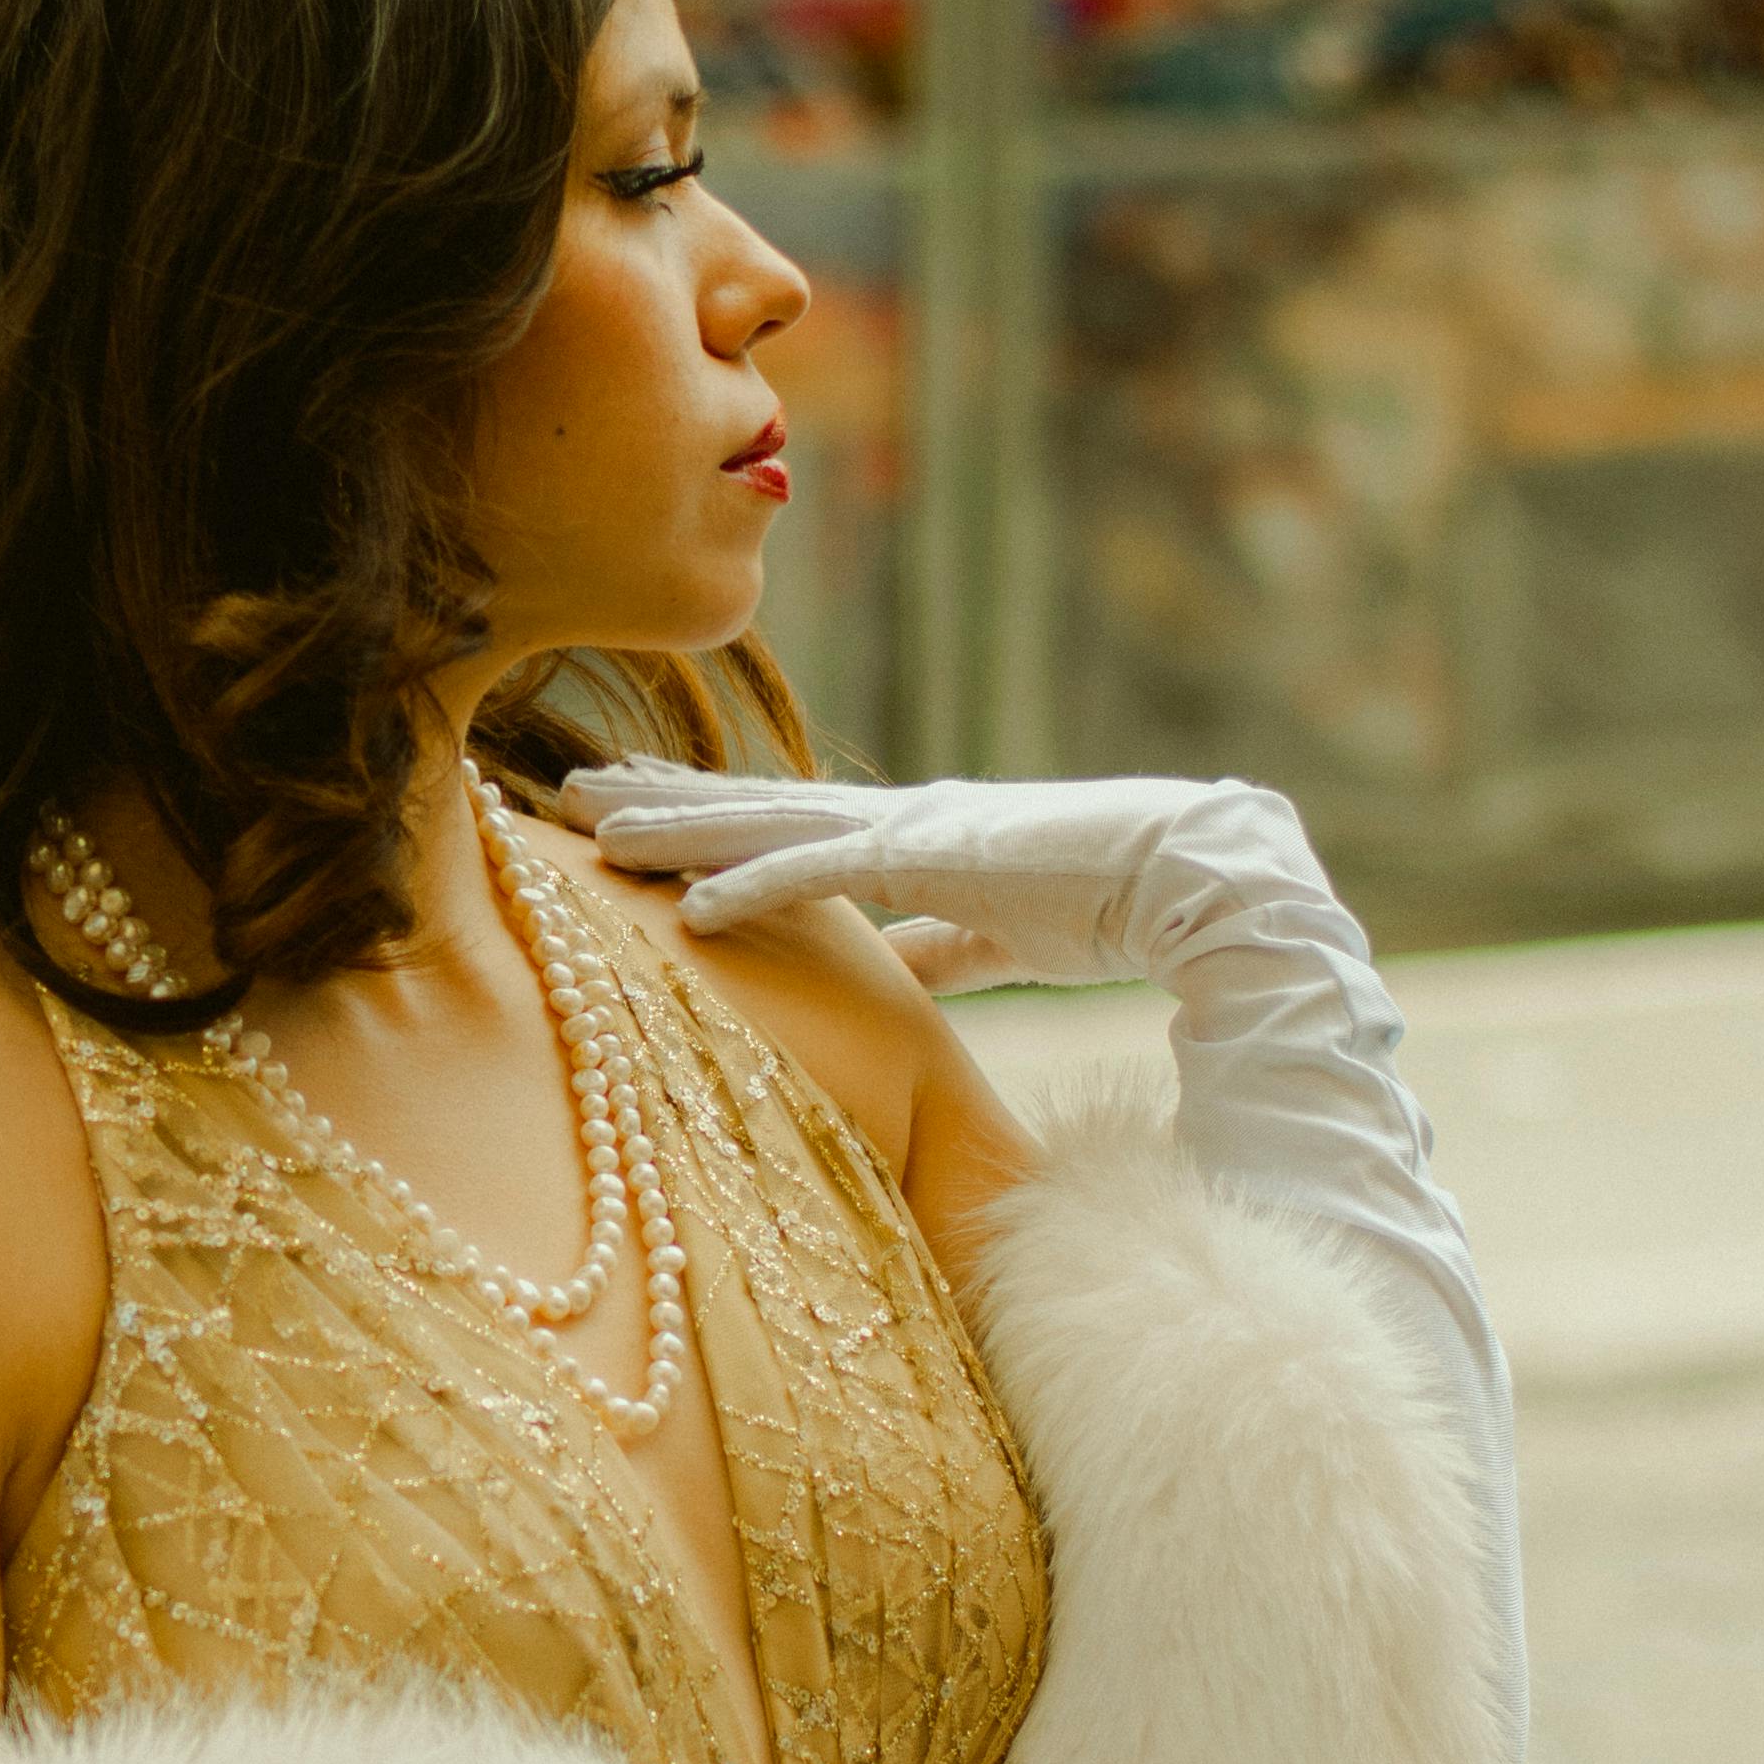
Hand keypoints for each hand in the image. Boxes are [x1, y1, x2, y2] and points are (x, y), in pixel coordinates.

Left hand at [570, 758, 1333, 999]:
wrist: (1197, 872)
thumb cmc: (1112, 900)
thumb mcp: (996, 930)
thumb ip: (937, 946)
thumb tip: (885, 974)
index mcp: (907, 833)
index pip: (780, 816)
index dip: (702, 810)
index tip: (630, 807)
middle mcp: (893, 816)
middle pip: (749, 801)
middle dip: (656, 798)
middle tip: (566, 789)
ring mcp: (908, 826)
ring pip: (762, 821)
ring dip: (671, 829)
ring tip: (589, 827)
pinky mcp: (933, 853)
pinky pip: (820, 874)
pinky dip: (749, 887)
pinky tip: (684, 907)